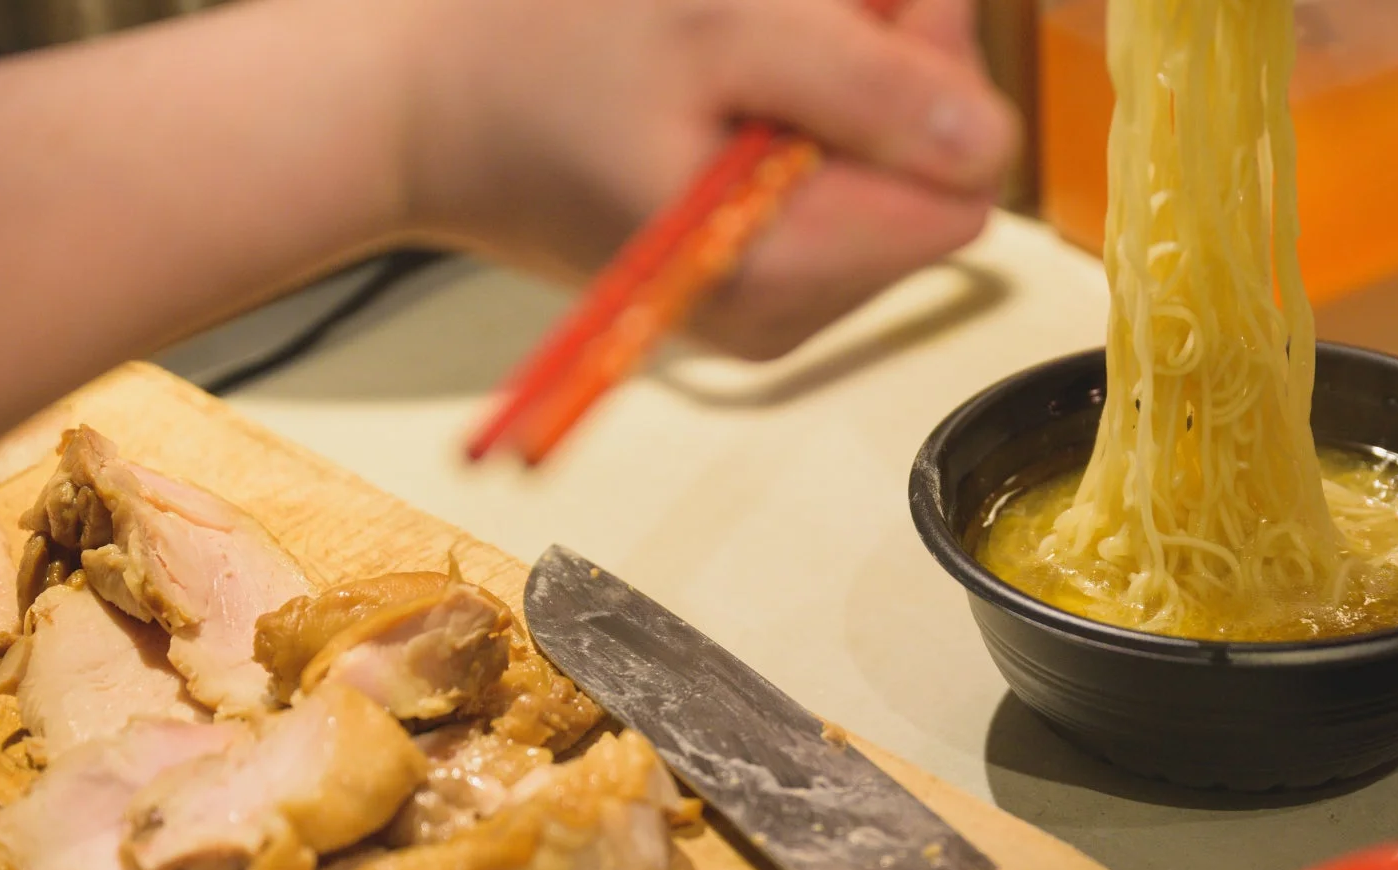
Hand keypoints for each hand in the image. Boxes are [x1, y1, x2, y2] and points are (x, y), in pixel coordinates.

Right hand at [399, 0, 1020, 358]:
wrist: (408, 104)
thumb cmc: (526, 51)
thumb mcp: (711, 27)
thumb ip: (866, 83)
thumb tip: (989, 137)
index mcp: (784, 270)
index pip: (966, 182)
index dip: (936, 76)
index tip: (859, 8)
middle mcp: (787, 311)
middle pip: (933, 186)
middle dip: (888, 79)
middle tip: (792, 14)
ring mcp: (765, 301)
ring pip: (883, 181)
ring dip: (840, 92)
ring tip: (736, 49)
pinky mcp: (742, 273)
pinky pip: (826, 189)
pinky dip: (799, 120)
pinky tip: (725, 86)